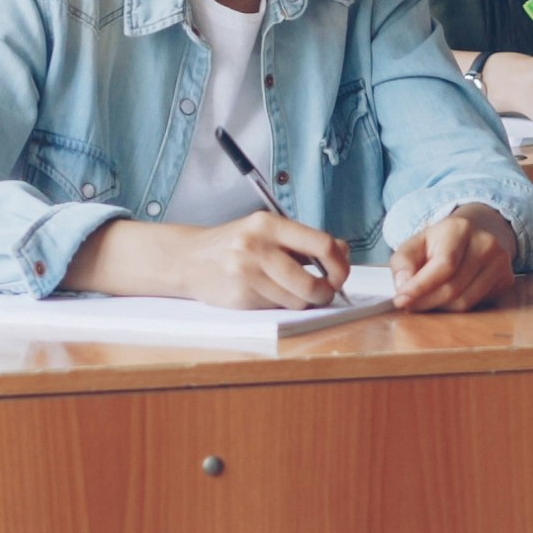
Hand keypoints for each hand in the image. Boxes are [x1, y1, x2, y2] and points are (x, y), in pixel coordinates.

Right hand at [156, 212, 353, 308]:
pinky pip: (277, 308)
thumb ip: (304, 240)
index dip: (339, 264)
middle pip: (311, 282)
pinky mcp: (240, 297)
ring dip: (304, 301)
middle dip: (325, 293)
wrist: (189, 259)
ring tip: (294, 292)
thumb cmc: (235, 244)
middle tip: (325, 292)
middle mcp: (257, 247)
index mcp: (269, 224)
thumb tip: (343, 252)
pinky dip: (281, 304)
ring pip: (296, 300)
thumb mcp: (267, 230)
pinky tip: (269, 293)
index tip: (340, 273)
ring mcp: (247, 273)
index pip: (322, 244)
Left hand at [390, 206, 519, 312]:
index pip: (443, 265)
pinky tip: (448, 296)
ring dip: (441, 307)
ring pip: (465, 301)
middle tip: (410, 305)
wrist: (477, 232)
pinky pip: (478, 305)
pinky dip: (457, 307)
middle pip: (453, 288)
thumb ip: (402, 263)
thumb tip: (403, 287)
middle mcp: (486, 243)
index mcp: (461, 228)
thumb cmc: (441, 242)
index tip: (401, 300)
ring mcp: (501, 262)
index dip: (420, 287)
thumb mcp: (415, 244)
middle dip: (426, 302)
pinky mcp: (507, 279)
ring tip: (428, 300)